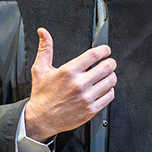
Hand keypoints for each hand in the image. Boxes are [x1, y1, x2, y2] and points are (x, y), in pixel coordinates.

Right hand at [23, 27, 116, 142]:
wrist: (41, 119)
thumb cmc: (42, 95)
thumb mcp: (40, 69)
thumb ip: (45, 49)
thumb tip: (43, 33)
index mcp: (68, 72)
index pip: (94, 55)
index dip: (104, 50)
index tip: (106, 50)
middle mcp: (79, 84)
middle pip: (106, 67)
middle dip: (110, 62)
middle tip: (108, 62)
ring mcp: (86, 98)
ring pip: (110, 81)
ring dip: (111, 76)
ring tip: (105, 76)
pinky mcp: (91, 109)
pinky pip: (109, 96)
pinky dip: (109, 91)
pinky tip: (103, 89)